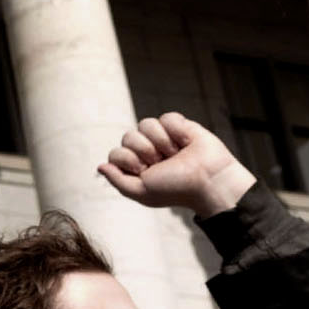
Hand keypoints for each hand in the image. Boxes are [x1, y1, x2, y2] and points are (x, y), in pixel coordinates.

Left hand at [101, 113, 254, 216]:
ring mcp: (163, 137)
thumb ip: (118, 180)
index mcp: (137, 166)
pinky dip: (177, 131)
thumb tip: (100, 166)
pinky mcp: (180, 126)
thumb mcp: (141, 191)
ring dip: (161, 141)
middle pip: (128, 136)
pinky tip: (187, 142)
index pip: (116, 153)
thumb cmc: (176, 189)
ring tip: (176, 153)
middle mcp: (148, 150)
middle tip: (163, 162)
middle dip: (145, 150)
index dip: (128, 160)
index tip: (145, 171)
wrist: (208, 180)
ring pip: (146, 124)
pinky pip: (166, 117)